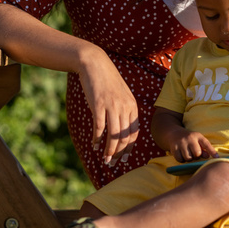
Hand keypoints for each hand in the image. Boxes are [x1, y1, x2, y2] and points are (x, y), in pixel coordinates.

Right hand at [78, 49, 139, 165]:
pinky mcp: (99, 105)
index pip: (134, 133)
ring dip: (109, 150)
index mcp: (132, 106)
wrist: (95, 64)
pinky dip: (98, 139)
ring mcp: (112, 106)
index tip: (124, 158)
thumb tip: (122, 129)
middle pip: (124, 137)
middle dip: (119, 153)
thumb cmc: (107, 81)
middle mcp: (124, 107)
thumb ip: (123, 110)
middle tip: (112, 163)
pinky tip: (95, 145)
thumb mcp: (121, 95)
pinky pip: (100, 127)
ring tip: (105, 159)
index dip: (129, 148)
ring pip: (113, 135)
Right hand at [168, 129, 217, 162]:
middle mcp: (189, 138)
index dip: (212, 151)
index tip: (217, 158)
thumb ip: (204, 148)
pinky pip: (180, 159)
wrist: (174, 133)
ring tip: (188, 154)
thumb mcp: (198, 140)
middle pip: (197, 153)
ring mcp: (181, 143)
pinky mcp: (174, 148)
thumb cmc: (190, 139)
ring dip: (189, 159)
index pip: (206, 144)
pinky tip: (181, 155)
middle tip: (194, 154)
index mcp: (198, 136)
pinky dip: (181, 160)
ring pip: (188, 158)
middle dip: (196, 156)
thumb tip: (208, 156)